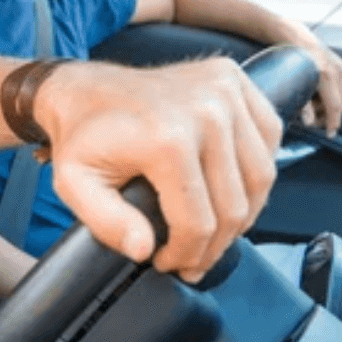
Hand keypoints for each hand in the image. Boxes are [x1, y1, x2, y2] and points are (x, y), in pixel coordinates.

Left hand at [37, 58, 282, 282]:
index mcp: (167, 138)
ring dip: (242, 214)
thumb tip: (143, 249)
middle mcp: (205, 112)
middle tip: (192, 258)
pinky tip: (230, 187)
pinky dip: (255, 171)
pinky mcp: (233, 79)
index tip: (167, 262)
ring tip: (213, 231)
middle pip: (234, 206)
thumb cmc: (80, 136)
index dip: (185, 254)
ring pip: (260, 177)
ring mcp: (224, 91)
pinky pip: (268, 138)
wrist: (83, 90)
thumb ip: (106, 223)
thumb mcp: (73, 184)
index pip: (198, 222)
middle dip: (214, 245)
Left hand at [280, 23, 341, 135]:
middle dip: (329, 116)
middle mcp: (337, 72)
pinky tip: (322, 97)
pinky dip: (337, 97)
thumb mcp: (292, 86)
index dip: (332, 123)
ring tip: (315, 107)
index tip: (329, 134)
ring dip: (333, 107)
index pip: (335, 107)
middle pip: (341, 106)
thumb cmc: (291, 63)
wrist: (296, 40)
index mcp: (324, 76)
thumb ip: (302, 105)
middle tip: (314, 119)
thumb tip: (310, 123)